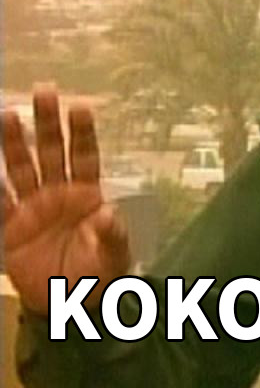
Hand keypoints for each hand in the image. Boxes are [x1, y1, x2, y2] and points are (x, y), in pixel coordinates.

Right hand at [2, 86, 130, 313]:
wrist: (73, 304)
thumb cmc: (101, 273)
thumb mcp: (114, 255)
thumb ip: (112, 234)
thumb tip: (106, 213)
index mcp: (87, 194)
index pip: (85, 156)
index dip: (82, 133)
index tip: (81, 106)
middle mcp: (58, 193)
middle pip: (50, 152)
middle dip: (46, 123)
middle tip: (44, 90)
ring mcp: (33, 209)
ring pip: (20, 168)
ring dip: (13, 143)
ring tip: (6, 113)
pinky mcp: (11, 230)